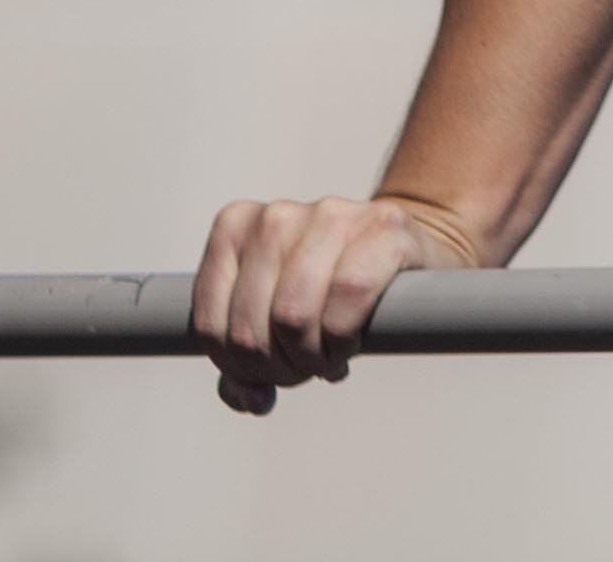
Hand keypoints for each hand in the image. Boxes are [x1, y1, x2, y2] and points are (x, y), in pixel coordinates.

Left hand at [188, 190, 481, 410]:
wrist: (399, 249)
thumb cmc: (325, 291)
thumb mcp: (270, 317)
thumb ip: (242, 360)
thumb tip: (250, 398)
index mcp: (236, 227)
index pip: (213, 324)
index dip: (237, 369)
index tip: (266, 375)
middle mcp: (277, 215)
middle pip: (252, 326)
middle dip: (276, 368)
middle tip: (302, 371)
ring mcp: (331, 213)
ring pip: (294, 314)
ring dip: (309, 358)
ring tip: (325, 362)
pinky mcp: (383, 225)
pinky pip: (349, 295)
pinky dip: (343, 338)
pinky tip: (347, 347)